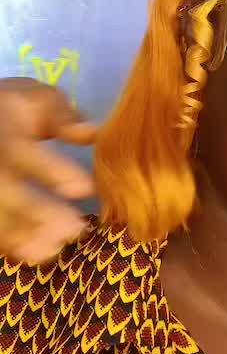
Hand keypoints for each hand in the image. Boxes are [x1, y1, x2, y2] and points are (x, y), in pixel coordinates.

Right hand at [0, 78, 97, 264]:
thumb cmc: (11, 108)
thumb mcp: (35, 98)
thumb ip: (62, 117)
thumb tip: (91, 134)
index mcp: (6, 132)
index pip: (25, 153)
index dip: (54, 173)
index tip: (86, 189)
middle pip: (5, 191)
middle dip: (38, 212)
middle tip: (73, 228)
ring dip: (24, 234)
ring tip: (57, 246)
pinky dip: (13, 245)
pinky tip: (38, 254)